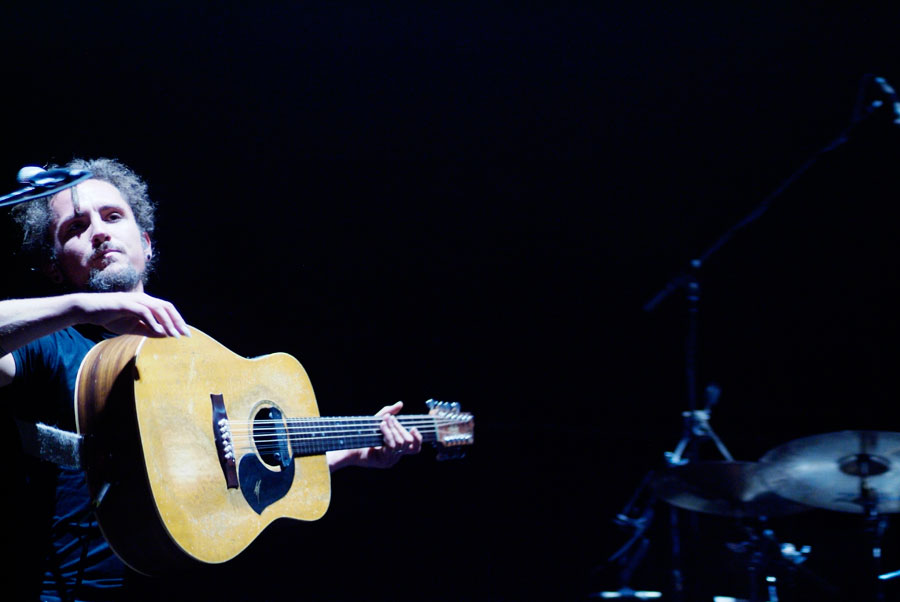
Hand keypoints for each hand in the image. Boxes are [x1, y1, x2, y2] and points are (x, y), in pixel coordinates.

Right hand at [73, 292, 189, 337]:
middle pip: (166, 307)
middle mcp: (143, 299)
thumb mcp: (132, 327)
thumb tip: (165, 335)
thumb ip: (148, 330)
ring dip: (167, 322)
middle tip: (185, 334)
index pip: (167, 309)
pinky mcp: (125, 303)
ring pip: (157, 308)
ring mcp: (134, 300)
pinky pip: (143, 311)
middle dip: (177, 321)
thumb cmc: (110, 317)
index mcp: (146, 303)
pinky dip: (152, 321)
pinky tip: (158, 332)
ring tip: (174, 335)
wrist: (89, 310)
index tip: (185, 334)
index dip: (178, 320)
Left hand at [335, 401, 422, 469]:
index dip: (418, 439)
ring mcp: (390, 460)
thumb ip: (389, 413)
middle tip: (390, 419)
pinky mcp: (383, 461)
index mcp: (396, 450)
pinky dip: (387, 433)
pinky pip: (391, 445)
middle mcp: (395, 456)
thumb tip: (401, 403)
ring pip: (400, 443)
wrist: (347, 446)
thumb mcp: (377, 421)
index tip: (413, 427)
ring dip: (393, 429)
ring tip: (383, 422)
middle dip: (399, 427)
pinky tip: (381, 426)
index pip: (415, 449)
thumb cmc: (362, 434)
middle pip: (408, 442)